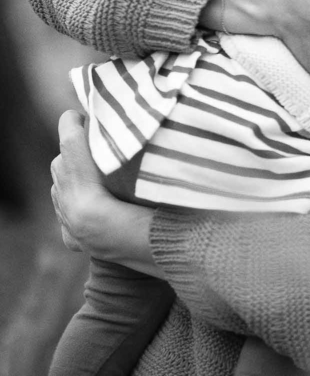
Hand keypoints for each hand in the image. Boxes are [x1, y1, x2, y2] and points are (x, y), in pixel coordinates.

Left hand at [49, 112, 161, 276]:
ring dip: (73, 168)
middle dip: (74, 144)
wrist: (173, 273)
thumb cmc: (177, 229)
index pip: (71, 150)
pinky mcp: (76, 241)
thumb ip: (146, 161)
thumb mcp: (164, 187)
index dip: (74, 126)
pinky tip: (92, 187)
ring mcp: (72, 231)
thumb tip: (142, 125)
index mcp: (89, 205)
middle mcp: (74, 218)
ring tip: (96, 154)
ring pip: (59, 185)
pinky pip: (63, 207)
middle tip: (97, 128)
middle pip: (60, 164)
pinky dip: (73, 192)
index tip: (79, 110)